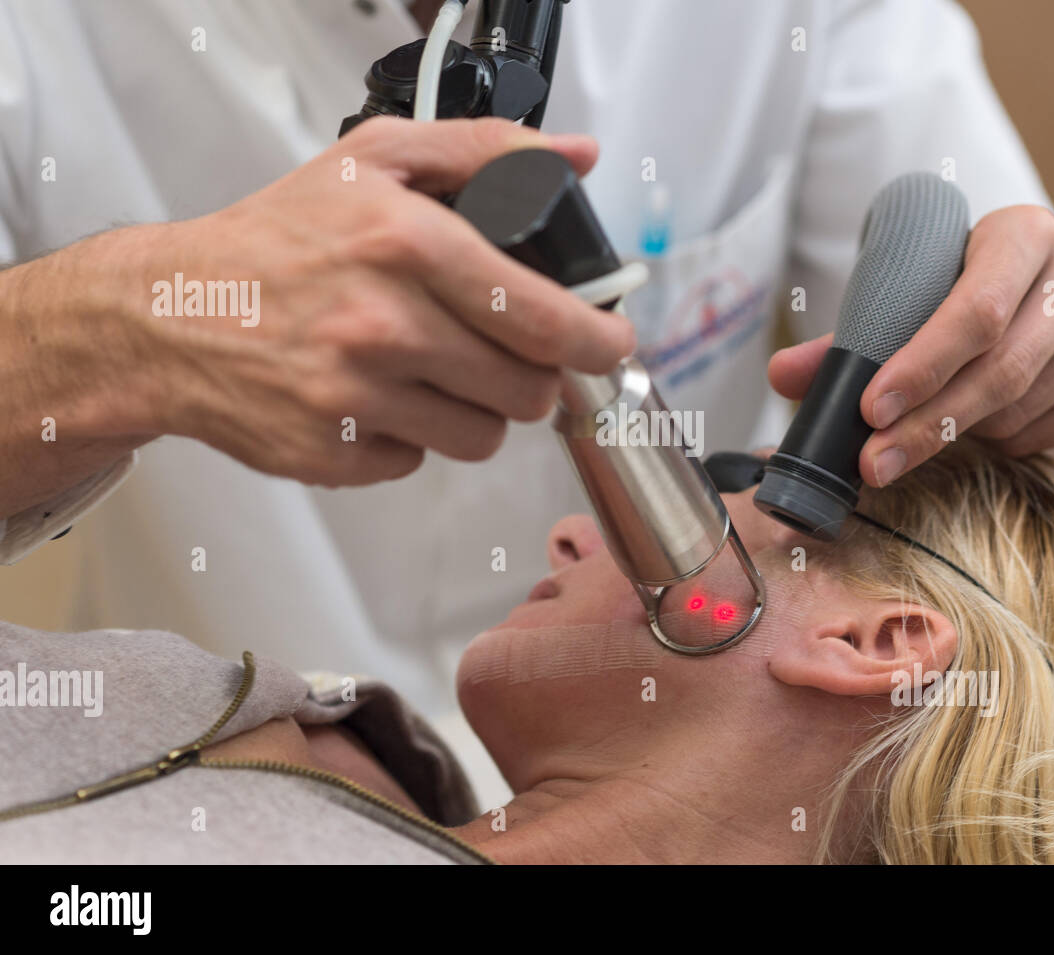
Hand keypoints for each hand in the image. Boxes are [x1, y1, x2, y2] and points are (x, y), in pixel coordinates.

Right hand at [135, 117, 633, 484]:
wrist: (168, 316)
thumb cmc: (274, 240)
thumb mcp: (374, 159)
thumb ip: (482, 152)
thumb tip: (572, 157)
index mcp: (404, 245)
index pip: (543, 317)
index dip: (596, 339)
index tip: (609, 341)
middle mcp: (381, 325)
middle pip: (525, 389)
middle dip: (531, 376)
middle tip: (506, 354)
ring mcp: (355, 399)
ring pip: (482, 438)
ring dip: (475, 410)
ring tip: (431, 370)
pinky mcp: (333, 454)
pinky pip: (417, 460)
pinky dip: (410, 435)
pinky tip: (376, 396)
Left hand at [769, 205, 1053, 486]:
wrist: (1034, 295)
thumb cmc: (960, 293)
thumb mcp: (908, 297)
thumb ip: (847, 338)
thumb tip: (783, 376)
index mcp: (1025, 234)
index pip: (978, 309)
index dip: (923, 365)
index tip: (872, 409)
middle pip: (1002, 370)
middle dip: (928, 424)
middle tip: (873, 462)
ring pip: (1022, 410)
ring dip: (963, 434)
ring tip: (927, 428)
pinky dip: (1005, 444)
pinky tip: (982, 430)